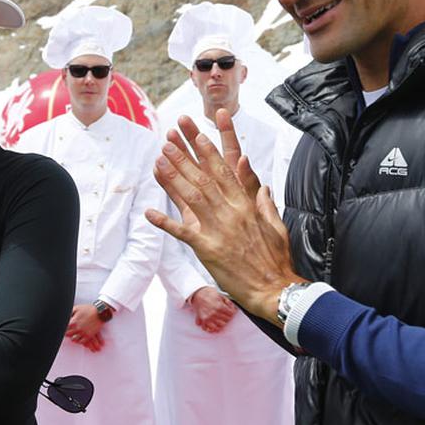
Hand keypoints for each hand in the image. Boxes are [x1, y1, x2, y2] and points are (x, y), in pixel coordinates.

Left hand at [66, 304, 104, 351]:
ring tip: (74, 335)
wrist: (100, 312)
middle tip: (68, 332)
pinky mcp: (89, 335)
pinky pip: (82, 342)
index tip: (63, 328)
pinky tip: (79, 338)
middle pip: (68, 335)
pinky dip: (80, 341)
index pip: (64, 329)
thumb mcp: (77, 308)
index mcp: (73, 322)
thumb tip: (64, 315)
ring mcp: (83, 333)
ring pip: (74, 340)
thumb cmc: (88, 309)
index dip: (63, 328)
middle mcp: (77, 329)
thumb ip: (69, 312)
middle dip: (67, 333)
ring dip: (73, 337)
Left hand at [145, 111, 303, 325]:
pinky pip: (182, 232)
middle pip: (204, 178)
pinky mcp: (207, 250)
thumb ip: (265, 203)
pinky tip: (149, 212)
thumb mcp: (276, 225)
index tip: (197, 136)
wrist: (274, 289)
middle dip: (185, 157)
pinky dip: (164, 222)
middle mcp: (231, 213)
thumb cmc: (276, 258)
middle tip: (170, 139)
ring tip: (158, 161)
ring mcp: (218, 230)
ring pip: (191, 198)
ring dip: (172, 178)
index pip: (224, 172)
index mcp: (246, 205)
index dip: (209, 152)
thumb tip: (262, 186)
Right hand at [189, 286, 235, 332]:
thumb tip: (234, 308)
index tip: (231, 311)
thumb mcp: (221, 295)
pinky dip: (210, 328)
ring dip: (221, 323)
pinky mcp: (202, 320)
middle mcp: (214, 313)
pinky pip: (207, 328)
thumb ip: (228, 302)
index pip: (231, 314)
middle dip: (227, 317)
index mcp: (219, 306)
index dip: (232, 312)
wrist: (197, 293)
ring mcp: (208, 318)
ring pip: (219, 327)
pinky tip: (213, 325)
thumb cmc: (209, 293)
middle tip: (226, 315)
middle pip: (226, 321)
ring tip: (220, 320)